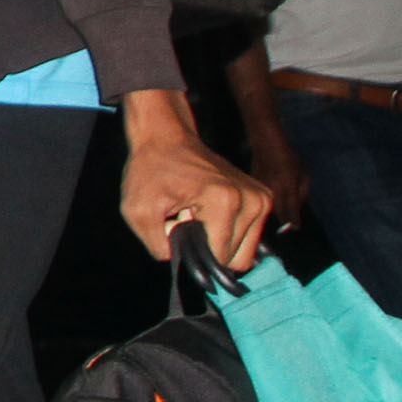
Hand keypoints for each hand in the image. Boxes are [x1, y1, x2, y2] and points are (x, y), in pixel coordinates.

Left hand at [119, 92, 271, 270]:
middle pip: (238, 259)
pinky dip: (227, 231)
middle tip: (187, 220)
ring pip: (245, 252)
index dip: (195, 254)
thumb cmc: (150, 170)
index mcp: (225, 202)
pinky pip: (249, 237)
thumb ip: (159, 247)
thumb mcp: (137, 211)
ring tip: (196, 215)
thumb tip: (183, 264)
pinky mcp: (263, 198)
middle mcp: (253, 200)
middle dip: (209, 248)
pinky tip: (207, 211)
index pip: (220, 258)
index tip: (178, 226)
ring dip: (218, 240)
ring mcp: (262, 198)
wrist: (166, 137)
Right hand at [246, 128, 309, 232]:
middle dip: (284, 220)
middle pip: (279, 213)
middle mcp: (274, 189)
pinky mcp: (255, 187)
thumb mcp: (304, 173)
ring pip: (270, 208)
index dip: (294, 221)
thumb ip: (303, 193)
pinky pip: (264, 200)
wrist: (267, 145)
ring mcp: (263, 188)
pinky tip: (271, 201)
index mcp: (288, 185)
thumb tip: (298, 209)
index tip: (296, 227)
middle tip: (288, 225)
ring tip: (280, 215)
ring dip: (276, 213)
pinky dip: (269, 203)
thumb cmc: (289, 157)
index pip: (291, 210)